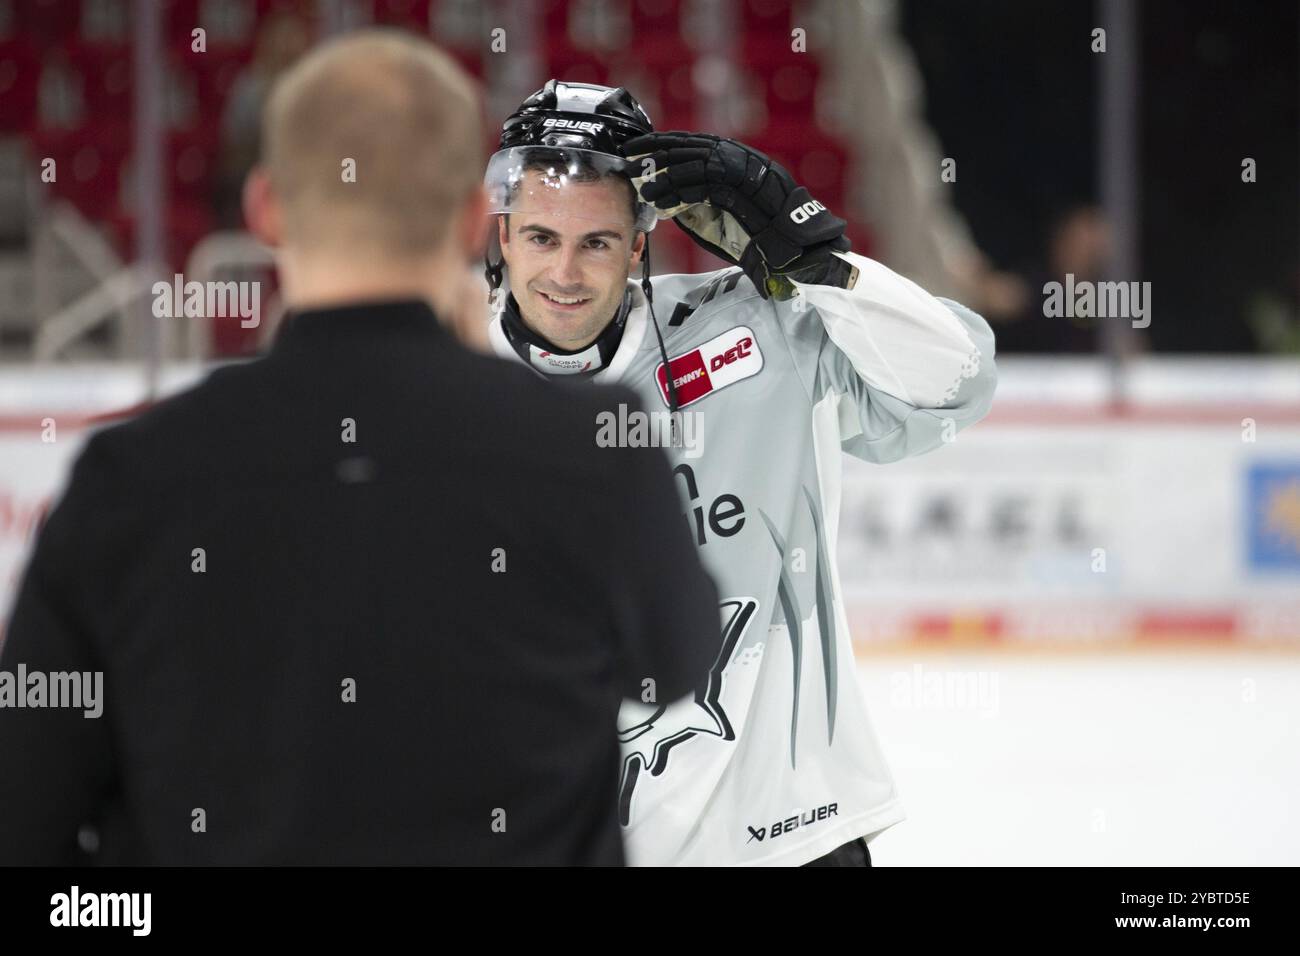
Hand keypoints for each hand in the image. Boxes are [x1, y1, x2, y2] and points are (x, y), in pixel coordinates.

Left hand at [622, 132, 851, 299]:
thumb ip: (698, 202)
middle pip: (686, 146)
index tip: (637, 148)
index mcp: (732, 157)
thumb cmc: (759, 234)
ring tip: (640, 183)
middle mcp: (735, 155)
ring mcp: (739, 167)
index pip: (690, 143)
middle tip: (627, 157)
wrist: (793, 245)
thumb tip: (667, 200)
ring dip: (662, 173)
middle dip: (653, 151)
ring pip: (691, 161)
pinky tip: (659, 198)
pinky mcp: (740, 183)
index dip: (661, 144)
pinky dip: (678, 189)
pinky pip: (702, 182)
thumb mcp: (722, 213)